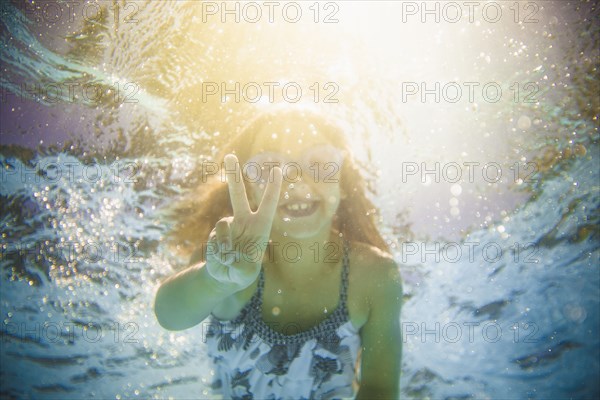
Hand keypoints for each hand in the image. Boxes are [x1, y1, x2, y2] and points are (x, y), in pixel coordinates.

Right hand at [206, 154, 282, 287]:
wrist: (224, 275)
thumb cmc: (242, 273)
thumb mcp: (246, 273)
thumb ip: (239, 264)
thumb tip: (225, 248)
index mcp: (260, 227)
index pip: (268, 204)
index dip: (272, 188)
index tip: (277, 170)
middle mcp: (243, 221)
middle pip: (238, 194)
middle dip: (233, 175)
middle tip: (230, 155)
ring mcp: (228, 226)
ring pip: (222, 226)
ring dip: (225, 244)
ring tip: (228, 259)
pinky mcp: (214, 233)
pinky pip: (215, 239)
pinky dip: (218, 252)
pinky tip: (221, 260)